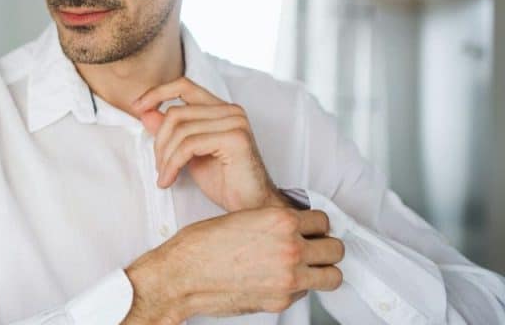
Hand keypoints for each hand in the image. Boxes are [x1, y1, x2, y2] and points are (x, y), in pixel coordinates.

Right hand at [122, 207, 344, 323]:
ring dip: (323, 271)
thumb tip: (291, 231)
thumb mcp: (241, 218)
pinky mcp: (281, 301)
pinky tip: (278, 281)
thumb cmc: (201, 246)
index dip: (315, 226)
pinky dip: (298, 288)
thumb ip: (273, 224)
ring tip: (307, 269)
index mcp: (280, 220)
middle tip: (312, 249)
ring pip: (333, 275)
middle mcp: (290, 248)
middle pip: (336, 248)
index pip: (322, 220)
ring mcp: (289, 277)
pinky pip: (307, 293)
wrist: (182, 276)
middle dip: (325, 248)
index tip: (310, 230)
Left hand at [132, 76, 282, 212]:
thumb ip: (170, 131)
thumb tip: (145, 112)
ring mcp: (235, 122)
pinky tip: (169, 180)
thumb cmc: (225, 182)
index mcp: (221, 109)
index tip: (137, 107)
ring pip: (180, 129)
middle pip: (176, 112)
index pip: (184, 85)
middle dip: (159, 141)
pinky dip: (172, 164)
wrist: (252, 207)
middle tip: (158, 166)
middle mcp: (231, 110)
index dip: (157, 92)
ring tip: (164, 176)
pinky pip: (189, 145)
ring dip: (165, 157)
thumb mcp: (189, 154)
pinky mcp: (235, 138)